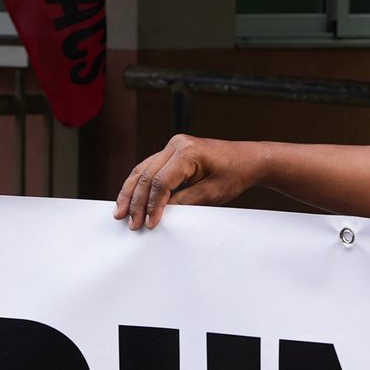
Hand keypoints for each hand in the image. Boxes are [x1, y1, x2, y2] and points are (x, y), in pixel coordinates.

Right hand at [114, 134, 260, 230]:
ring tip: (120, 212)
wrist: (248, 160)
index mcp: (188, 152)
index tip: (149, 224)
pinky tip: (130, 198)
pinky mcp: (172, 151)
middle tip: (131, 223)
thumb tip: (159, 214)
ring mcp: (173, 145)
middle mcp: (177, 144)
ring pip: (143, 169)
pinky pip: (150, 167)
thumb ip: (184, 202)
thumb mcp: (211, 194)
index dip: (153, 206)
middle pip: (147, 175)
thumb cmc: (234, 175)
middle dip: (137, 201)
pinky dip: (139, 184)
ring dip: (131, 192)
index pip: (161, 182)